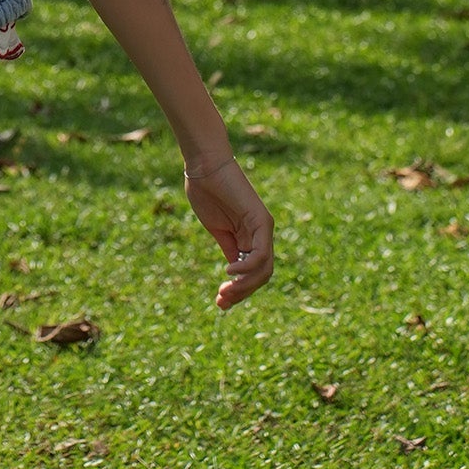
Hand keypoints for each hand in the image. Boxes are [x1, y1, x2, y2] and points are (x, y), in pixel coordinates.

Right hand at [183, 153, 273, 309]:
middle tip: (221, 302)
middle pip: (261, 276)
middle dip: (242, 293)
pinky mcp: (261, 221)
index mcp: (249, 236)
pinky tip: (230, 271)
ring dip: (245, 286)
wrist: (204, 165)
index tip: (220, 302)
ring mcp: (263, 228)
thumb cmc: (205, 190)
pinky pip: (261, 254)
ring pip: (264, 270)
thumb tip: (234, 273)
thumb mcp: (218, 228)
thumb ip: (229, 247)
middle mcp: (261, 234)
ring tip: (225, 291)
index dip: (238, 291)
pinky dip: (247, 267)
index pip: (252, 273)